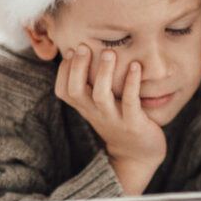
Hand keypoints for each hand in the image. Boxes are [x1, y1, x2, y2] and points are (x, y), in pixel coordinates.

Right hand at [54, 44, 165, 192]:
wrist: (138, 155)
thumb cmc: (119, 122)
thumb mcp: (99, 106)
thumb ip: (92, 85)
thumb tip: (85, 52)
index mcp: (85, 108)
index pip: (64, 90)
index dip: (63, 71)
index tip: (69, 49)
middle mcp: (95, 113)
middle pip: (76, 91)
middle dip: (78, 68)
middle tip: (83, 46)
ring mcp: (114, 119)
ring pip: (101, 96)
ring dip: (104, 73)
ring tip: (109, 52)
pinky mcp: (134, 123)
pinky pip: (130, 102)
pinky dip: (131, 83)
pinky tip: (135, 66)